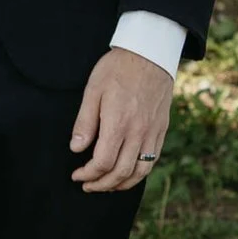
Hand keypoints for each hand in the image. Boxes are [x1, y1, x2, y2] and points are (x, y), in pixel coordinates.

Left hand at [70, 46, 172, 191]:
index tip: (77, 174)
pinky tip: (127, 174)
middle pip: (121, 172)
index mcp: (119, 123)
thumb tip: (76, 149)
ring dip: (122, 184)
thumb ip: (84, 122)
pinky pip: (152, 160)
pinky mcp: (161, 129)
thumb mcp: (93, 90)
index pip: (103, 162)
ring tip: (106, 185)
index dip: (88, 174)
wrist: (151, 53)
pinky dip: (139, 173)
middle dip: (102, 184)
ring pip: (140, 171)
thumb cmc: (117, 68)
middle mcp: (139, 132)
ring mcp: (153, 132)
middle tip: (87, 185)